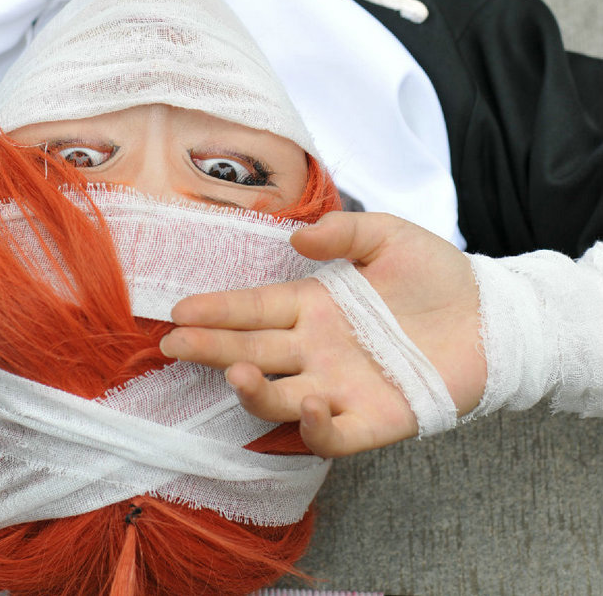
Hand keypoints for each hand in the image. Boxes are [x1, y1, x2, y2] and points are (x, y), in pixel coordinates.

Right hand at [160, 211, 485, 455]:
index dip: (218, 310)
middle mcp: (318, 349)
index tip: (179, 310)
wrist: (492, 316)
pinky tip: (311, 401)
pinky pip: (335, 435)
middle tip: (174, 343)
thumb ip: (345, 232)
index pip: (255, 309)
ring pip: (282, 396)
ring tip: (235, 372)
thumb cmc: (436, 274)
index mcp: (316, 305)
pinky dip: (316, 426)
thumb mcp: (389, 236)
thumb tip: (298, 237)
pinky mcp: (375, 420)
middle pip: (254, 350)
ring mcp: (342, 387)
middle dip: (211, 347)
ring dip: (255, 389)